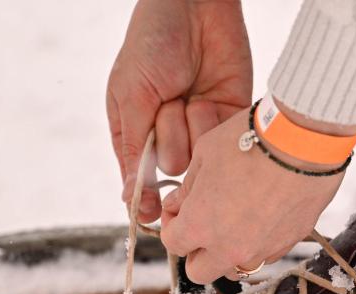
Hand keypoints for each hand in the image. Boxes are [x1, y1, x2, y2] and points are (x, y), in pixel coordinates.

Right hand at [107, 0, 251, 222]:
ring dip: (190, 127)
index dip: (145, 199)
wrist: (196, 6)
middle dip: (168, 140)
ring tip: (188, 94)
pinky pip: (221, 144)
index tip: (152, 211)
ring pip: (198, 160)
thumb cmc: (153, 43)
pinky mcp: (226, 121)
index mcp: (135, 132)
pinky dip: (212, 123)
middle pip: (171, 171)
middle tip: (167, 104)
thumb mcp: (131, 94)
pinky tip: (208, 96)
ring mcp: (199, 130)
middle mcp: (167, 136)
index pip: (138, 180)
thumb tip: (129, 195)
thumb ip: (133, 146)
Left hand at [159, 107, 350, 283]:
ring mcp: (262, 250)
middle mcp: (229, 248)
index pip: (173, 243)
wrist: (304, 141)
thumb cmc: (250, 141)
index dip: (172, 223)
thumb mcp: (205, 154)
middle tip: (204, 221)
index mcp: (200, 226)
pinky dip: (258, 243)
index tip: (180, 207)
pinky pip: (266, 255)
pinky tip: (263, 215)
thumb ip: (188, 187)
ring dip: (228, 252)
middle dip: (196, 250)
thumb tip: (179, 203)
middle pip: (200, 271)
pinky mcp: (290, 243)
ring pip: (236, 269)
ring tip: (235, 222)